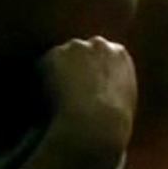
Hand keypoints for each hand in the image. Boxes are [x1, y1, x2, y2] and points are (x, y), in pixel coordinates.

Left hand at [39, 36, 136, 151]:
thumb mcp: (125, 99)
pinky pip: (43, 66)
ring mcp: (76, 47)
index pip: (102, 54)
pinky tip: (50, 99)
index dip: (91, 70)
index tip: (84, 85)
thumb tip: (103, 90)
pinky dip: (42, 80)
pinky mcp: (55, 54)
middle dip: (74, 66)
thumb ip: (114, 85)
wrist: (96, 123)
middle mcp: (99, 44)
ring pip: (61, 57)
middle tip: (68, 91)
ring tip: (58, 99)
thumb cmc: (113, 122)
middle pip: (81, 51)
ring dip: (57, 73)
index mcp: (119, 54)